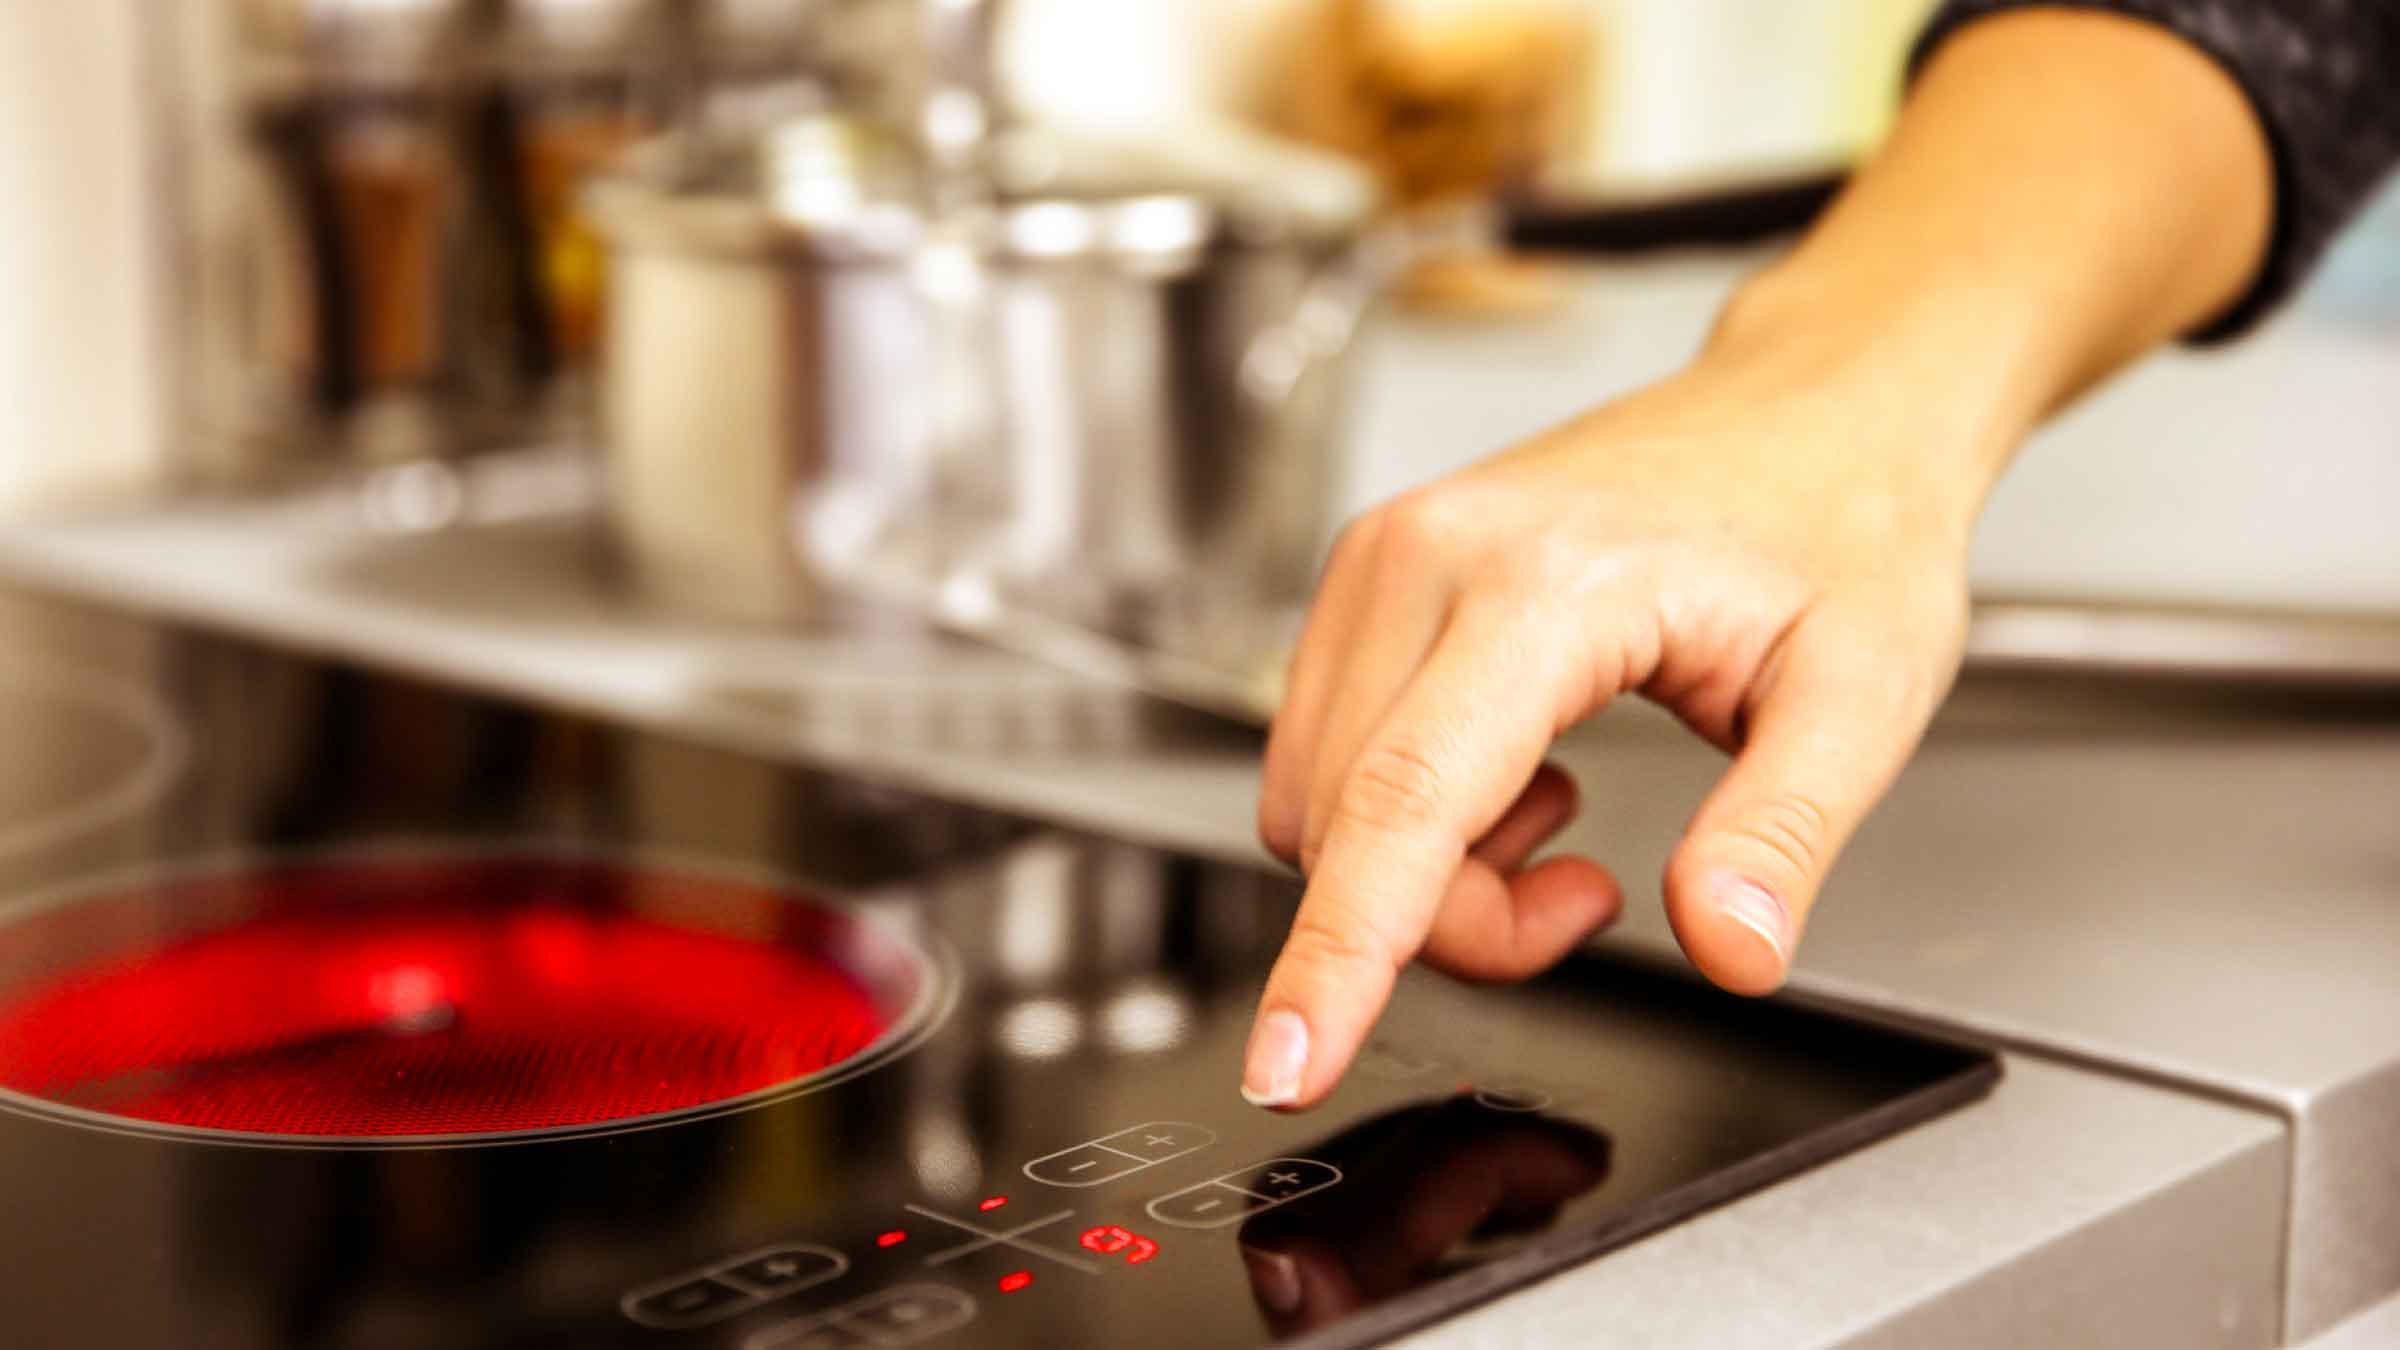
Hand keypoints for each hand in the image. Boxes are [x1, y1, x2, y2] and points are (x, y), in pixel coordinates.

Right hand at [1244, 350, 1977, 1109]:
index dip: (1339, 954)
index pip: (1404, 804)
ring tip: (1566, 820)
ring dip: (1424, 870)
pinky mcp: (1371, 572)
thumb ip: (1781, 834)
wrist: (1814, 405)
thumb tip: (1729, 952)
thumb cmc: (1841, 523)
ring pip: (1321, 799)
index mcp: (1543, 585)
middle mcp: (1427, 556)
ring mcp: (1384, 556)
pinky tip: (1519, 772)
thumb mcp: (1863, 692)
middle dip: (1453, 921)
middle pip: (1353, 827)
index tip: (1291, 1062)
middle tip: (1592, 897)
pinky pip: (1329, 749)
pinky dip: (1407, 812)